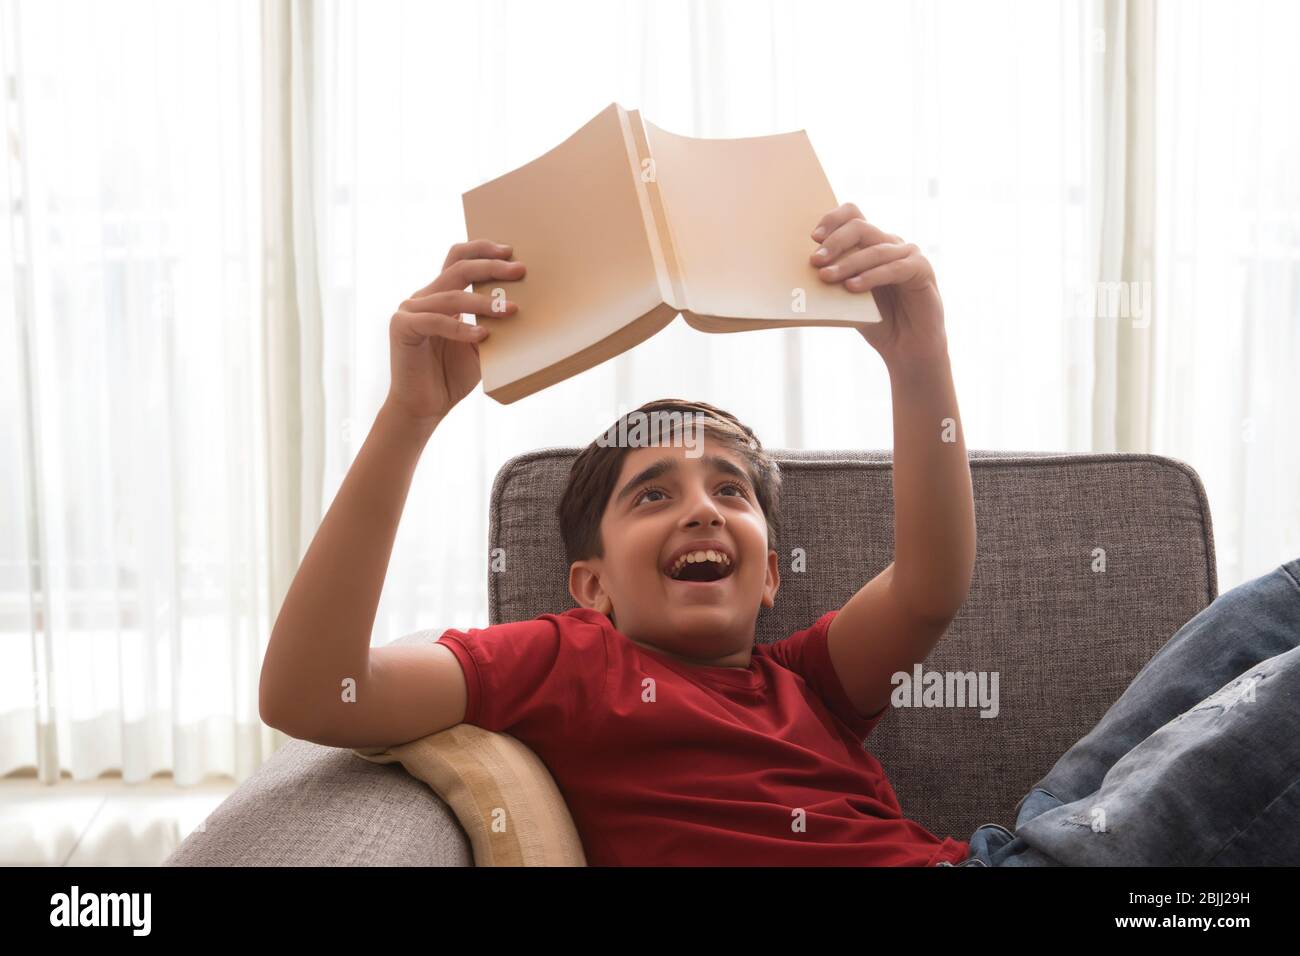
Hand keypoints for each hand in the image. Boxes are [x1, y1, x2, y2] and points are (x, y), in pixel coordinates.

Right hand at [387, 239, 524, 424]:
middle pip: (458, 268)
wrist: (425, 407)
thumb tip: (521, 304)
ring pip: (451, 295)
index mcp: (441, 296)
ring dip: (484, 302)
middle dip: (491, 267)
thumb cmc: (452, 377)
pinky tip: (482, 335)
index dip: (482, 250)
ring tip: (511, 310)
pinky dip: (461, 328)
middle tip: (519, 271)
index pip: (458, 259)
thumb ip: (491, 323)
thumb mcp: (480, 345)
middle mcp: (424, 297)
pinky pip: (435, 321)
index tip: (510, 252)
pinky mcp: (401, 327)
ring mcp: (410, 309)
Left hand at [809, 202, 946, 367]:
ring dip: (848, 263)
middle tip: (815, 260)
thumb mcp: (847, 299)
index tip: (813, 237)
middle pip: (861, 227)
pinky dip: (872, 276)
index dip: (832, 220)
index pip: (852, 215)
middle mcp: (890, 243)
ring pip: (875, 249)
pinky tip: (852, 287)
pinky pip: (895, 268)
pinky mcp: (922, 270)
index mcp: (870, 243)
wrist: (907, 348)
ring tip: (826, 277)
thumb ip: (833, 281)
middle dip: (835, 242)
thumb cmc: (876, 322)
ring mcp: (908, 254)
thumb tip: (803, 271)